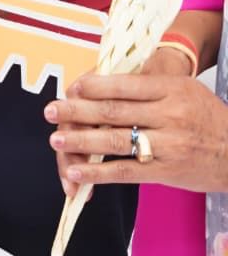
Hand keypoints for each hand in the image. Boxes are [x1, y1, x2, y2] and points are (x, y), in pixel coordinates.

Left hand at [46, 71, 227, 193]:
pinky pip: (126, 171)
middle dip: (77, 111)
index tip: (71, 88)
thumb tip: (99, 84)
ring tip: (56, 141)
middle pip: (113, 111)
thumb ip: (147, 87)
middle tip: (50, 111)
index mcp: (171, 89)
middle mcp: (169, 115)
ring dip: (81, 141)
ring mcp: (168, 144)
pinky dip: (98, 172)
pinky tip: (77, 171)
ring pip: (116, 140)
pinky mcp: (167, 171)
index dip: (93, 86)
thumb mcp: (184, 89)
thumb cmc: (206, 116)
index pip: (123, 85)